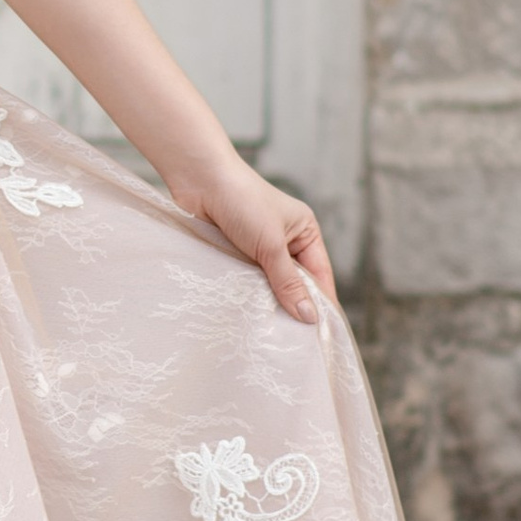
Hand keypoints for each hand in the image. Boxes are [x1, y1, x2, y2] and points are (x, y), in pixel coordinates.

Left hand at [173, 156, 335, 323]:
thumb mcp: (271, 245)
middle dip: (292, 305)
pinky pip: (245, 280)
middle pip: (294, 282)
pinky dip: (245, 293)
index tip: (321, 333)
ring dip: (265, 301)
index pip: (320, 274)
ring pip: (268, 284)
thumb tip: (309, 316)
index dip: (321, 302)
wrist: (199, 180)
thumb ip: (288, 282)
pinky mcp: (234, 253)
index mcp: (304, 231)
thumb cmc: (243, 202)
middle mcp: (284, 240)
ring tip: (268, 333)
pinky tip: (245, 314)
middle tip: (292, 340)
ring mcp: (257, 247)